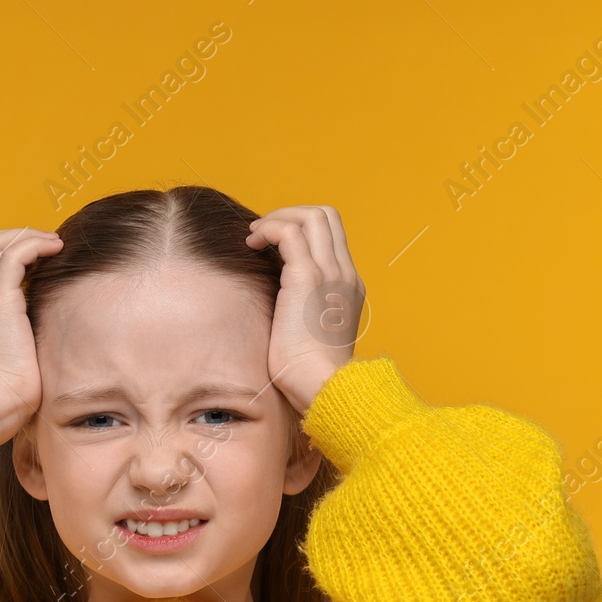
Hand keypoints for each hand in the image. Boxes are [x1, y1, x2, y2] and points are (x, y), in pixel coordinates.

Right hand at [0, 227, 62, 449]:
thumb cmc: (9, 394)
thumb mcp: (15, 358)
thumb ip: (21, 338)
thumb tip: (45, 331)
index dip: (8, 252)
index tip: (38, 260)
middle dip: (15, 236)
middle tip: (45, 246)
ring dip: (26, 236)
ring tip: (53, 244)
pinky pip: (13, 255)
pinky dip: (35, 244)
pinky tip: (55, 250)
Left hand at [245, 205, 364, 414]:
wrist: (323, 386)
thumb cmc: (311, 373)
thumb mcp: (313, 335)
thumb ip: (304, 311)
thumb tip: (279, 305)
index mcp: (349, 286)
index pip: (332, 236)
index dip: (302, 229)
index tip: (275, 245)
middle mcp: (345, 273)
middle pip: (326, 216)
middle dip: (289, 215)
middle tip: (263, 233)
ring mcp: (330, 272)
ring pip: (311, 216)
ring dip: (277, 218)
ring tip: (254, 236)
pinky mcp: (307, 277)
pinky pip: (289, 232)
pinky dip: (269, 229)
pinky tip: (252, 244)